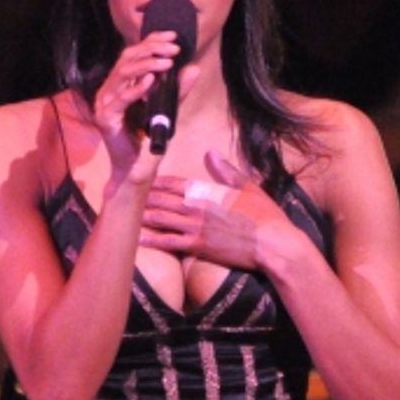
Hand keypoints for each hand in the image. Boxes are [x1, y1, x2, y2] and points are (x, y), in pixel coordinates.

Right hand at [91, 31, 186, 188]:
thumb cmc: (148, 138)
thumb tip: (193, 67)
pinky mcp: (105, 118)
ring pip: (123, 73)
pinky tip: (151, 81)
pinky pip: (121, 99)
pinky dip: (136, 88)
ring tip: (167, 62)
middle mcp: (109, 89)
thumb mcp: (167, 108)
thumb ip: (177, 89)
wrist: (137, 167)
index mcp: (120, 83)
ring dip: (147, 64)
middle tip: (174, 48)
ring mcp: (105, 103)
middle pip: (127, 58)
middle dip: (152, 49)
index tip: (173, 36)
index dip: (151, 41)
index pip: (133, 53)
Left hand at [140, 151, 299, 270]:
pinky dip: (152, 239)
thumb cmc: (264, 215)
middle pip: (162, 199)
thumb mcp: (248, 187)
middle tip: (126, 195)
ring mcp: (194, 227)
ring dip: (142, 215)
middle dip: (143, 197)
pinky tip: (138, 238)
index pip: (175, 182)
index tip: (144, 179)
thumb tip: (210, 153)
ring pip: (160, 218)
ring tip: (126, 213)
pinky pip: (168, 242)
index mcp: (207, 190)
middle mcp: (196, 206)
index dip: (156, 181)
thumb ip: (226, 171)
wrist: (272, 243)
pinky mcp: (197, 246)